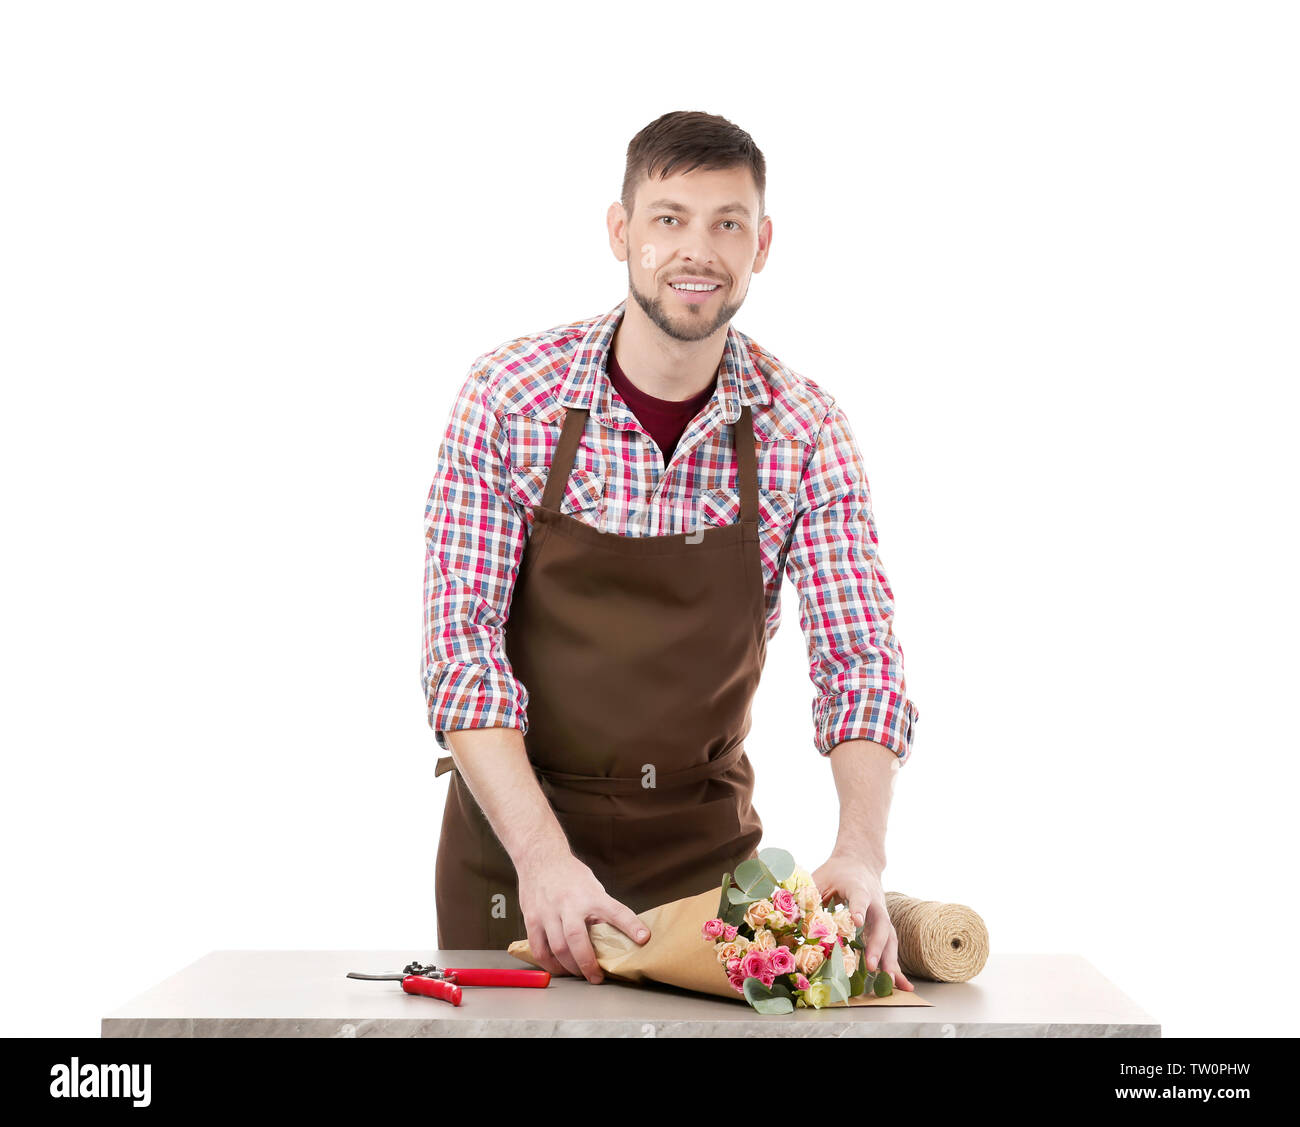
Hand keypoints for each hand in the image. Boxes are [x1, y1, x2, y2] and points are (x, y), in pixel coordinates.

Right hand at [516, 849, 649, 983]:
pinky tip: (558, 967)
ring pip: (558, 948)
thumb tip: (611, 938)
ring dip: (570, 967)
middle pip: (577, 939)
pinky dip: (549, 964)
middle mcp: (568, 903)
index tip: (643, 938)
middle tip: (597, 978)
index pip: (615, 910)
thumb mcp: (591, 887)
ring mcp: (547, 912)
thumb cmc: (570, 875)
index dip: (630, 925)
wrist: (540, 858)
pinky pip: (539, 949)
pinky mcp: (531, 919)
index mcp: (590, 894)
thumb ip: (600, 911)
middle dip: (588, 963)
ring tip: (579, 974)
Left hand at [810, 852, 913, 990]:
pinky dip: (897, 966)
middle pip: (881, 924)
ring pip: (890, 938)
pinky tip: (903, 985)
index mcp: (858, 887)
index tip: (858, 921)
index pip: (860, 898)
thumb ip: (809, 896)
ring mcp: (882, 915)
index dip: (859, 909)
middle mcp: (875, 903)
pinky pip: (891, 947)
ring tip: (889, 981)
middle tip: (871, 966)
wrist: (860, 862)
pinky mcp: (884, 927)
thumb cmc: (837, 872)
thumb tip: (792, 918)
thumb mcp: (820, 877)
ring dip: (890, 961)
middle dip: (877, 946)